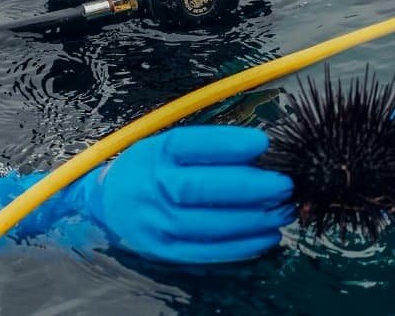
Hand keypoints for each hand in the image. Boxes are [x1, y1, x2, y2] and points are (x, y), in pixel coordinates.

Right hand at [73, 126, 294, 262]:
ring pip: (208, 224)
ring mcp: (157, 222)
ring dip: (253, 220)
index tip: (264, 143)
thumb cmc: (152, 167)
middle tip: (284, 185)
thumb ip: (207, 148)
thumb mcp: (167, 145)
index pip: (190, 144)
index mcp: (156, 153)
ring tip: (283, 211)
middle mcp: (152, 187)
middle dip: (249, 187)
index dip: (229, 144)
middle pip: (201, 188)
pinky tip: (267, 236)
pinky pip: (207, 251)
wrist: (109, 203)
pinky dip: (241, 246)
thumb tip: (261, 151)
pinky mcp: (165, 250)